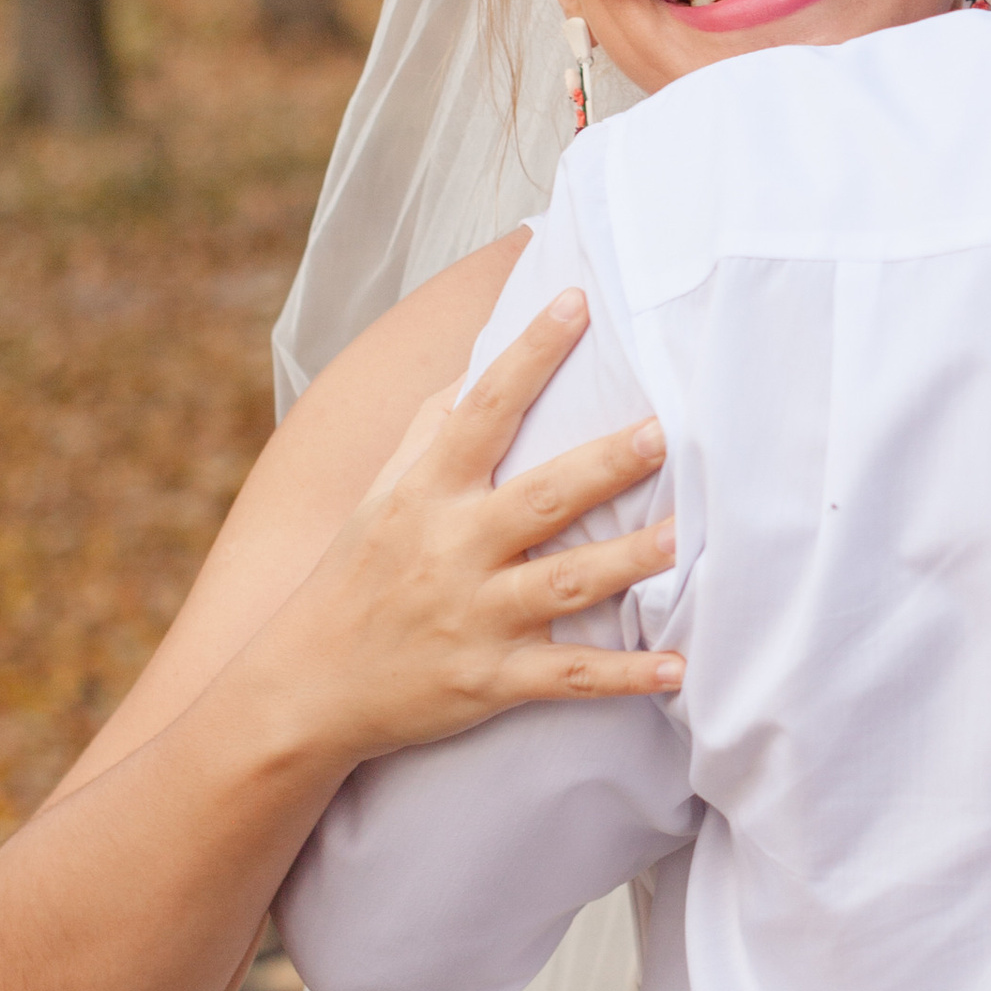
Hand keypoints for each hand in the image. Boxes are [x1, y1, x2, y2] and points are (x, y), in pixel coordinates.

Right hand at [278, 288, 682, 763]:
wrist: (306, 688)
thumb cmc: (354, 578)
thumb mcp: (380, 497)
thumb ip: (428, 432)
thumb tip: (473, 367)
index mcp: (427, 493)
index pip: (482, 409)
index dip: (530, 355)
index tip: (576, 302)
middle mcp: (452, 549)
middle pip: (541, 498)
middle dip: (603, 465)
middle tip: (663, 432)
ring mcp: (474, 617)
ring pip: (563, 585)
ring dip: (627, 562)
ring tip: (683, 538)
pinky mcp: (490, 681)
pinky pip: (569, 677)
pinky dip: (625, 677)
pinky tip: (680, 668)